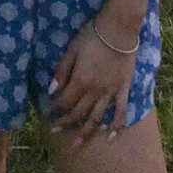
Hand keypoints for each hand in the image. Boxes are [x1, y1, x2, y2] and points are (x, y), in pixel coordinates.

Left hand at [47, 19, 136, 147]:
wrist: (119, 29)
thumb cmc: (93, 36)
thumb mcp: (72, 49)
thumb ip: (62, 71)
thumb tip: (51, 91)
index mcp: (80, 81)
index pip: (65, 101)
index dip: (55, 108)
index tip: (49, 112)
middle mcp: (94, 92)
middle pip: (78, 112)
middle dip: (65, 122)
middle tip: (55, 130)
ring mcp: (110, 93)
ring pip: (96, 117)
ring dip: (85, 132)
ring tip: (76, 143)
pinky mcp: (123, 90)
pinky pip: (121, 112)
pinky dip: (116, 126)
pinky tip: (111, 138)